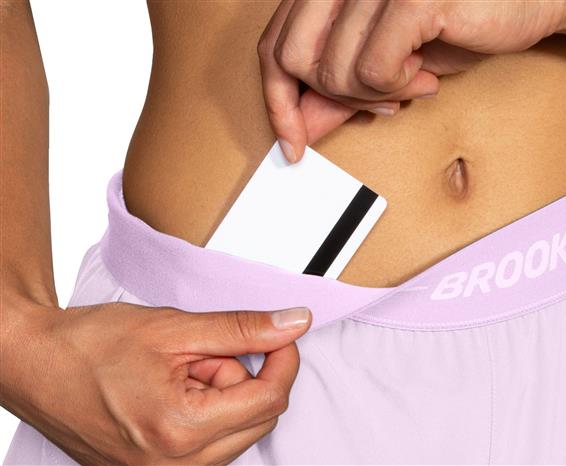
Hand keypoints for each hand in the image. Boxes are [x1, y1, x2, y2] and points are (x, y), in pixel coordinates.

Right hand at [11, 302, 310, 464]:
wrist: (36, 364)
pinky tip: (175, 389)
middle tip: (205, 350)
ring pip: (236, 432)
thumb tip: (294, 323)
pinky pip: (211, 444)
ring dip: (223, 394)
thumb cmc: (92, 344)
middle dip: (244, 375)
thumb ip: (242, 328)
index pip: (269, 399)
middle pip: (257, 418)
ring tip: (180, 369)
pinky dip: (207, 411)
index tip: (279, 333)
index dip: (284, 359)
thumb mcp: (174, 327)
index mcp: (181, 430)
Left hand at [258, 0, 565, 162]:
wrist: (529, 0)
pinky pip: (371, 71)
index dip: (277, 100)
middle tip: (374, 100)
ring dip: (373, 95)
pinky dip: (397, 87)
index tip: (291, 141)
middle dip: (330, 96)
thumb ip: (335, 90)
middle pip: (292, 58)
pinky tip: (423, 73)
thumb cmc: (455, 23)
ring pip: (332, 71)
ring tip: (410, 80)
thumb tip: (298, 126)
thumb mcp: (381, 65)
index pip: (274, 44)